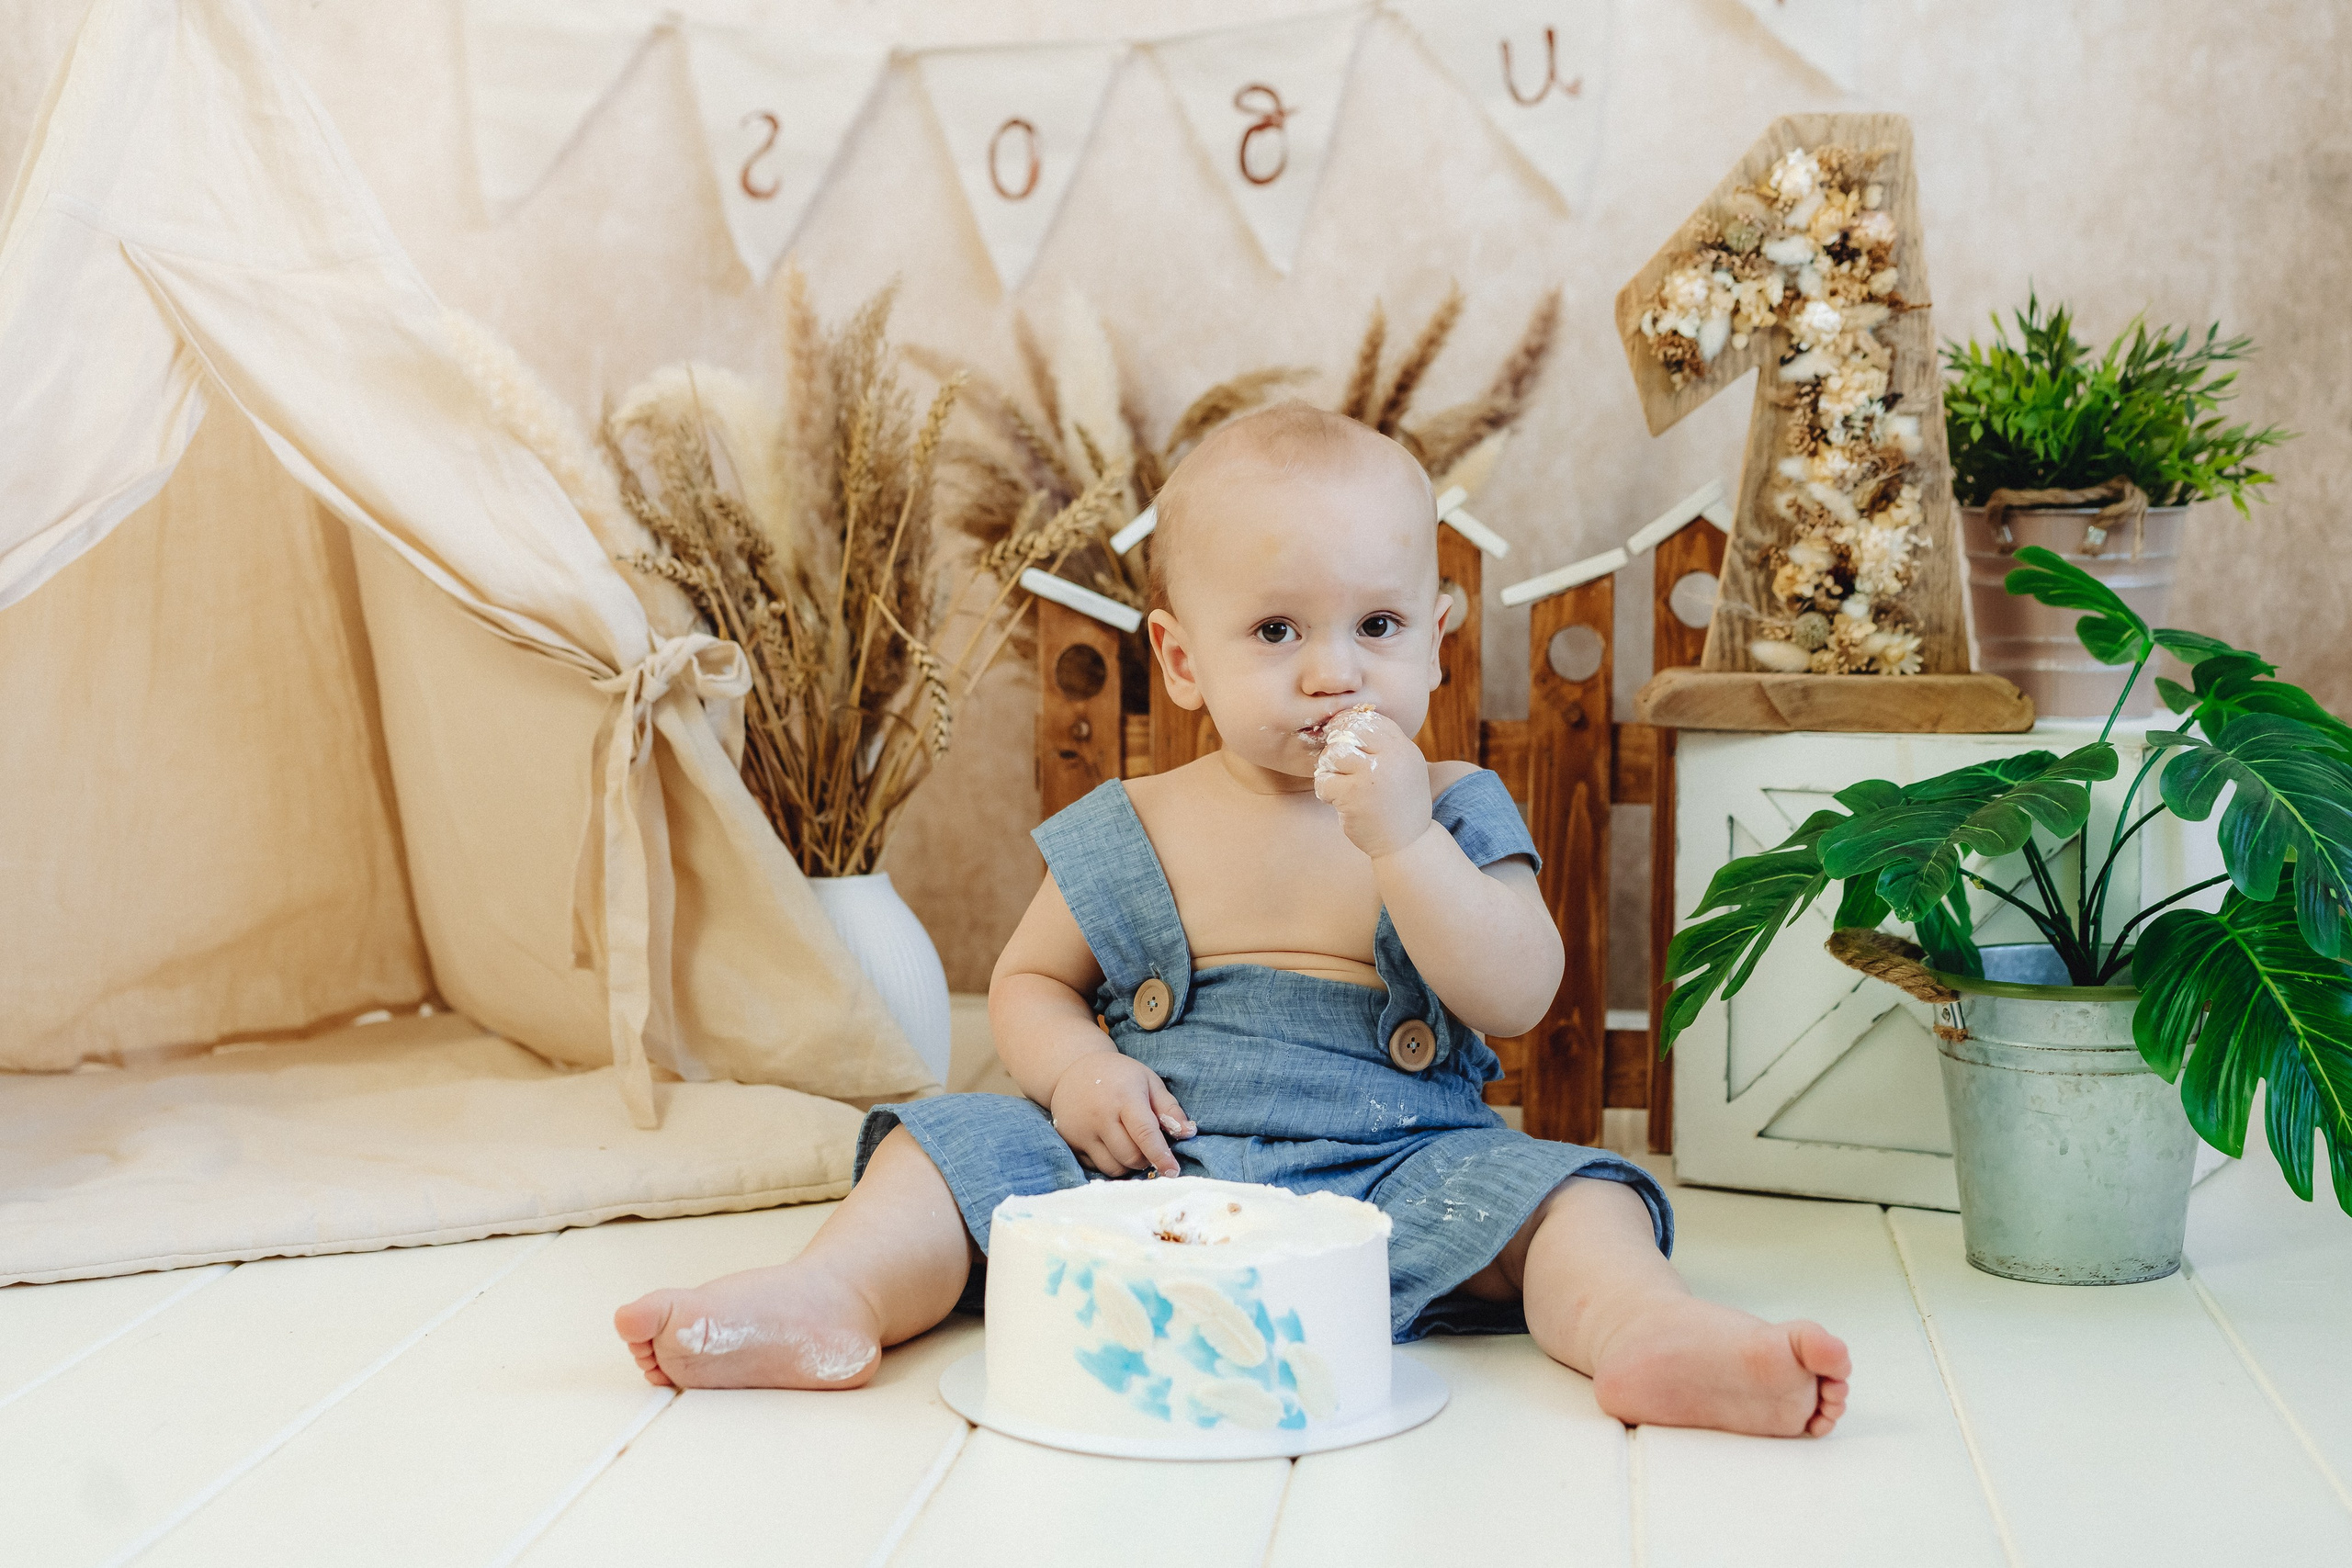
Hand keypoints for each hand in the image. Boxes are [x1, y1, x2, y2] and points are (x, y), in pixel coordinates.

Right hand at [1049, 1052, 1194, 1177]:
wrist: (1072, 1069)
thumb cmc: (1119, 1076)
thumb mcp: (1148, 1081)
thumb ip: (1169, 1108)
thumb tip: (1189, 1133)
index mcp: (1124, 1097)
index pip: (1145, 1133)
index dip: (1161, 1155)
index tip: (1173, 1171)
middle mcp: (1100, 1116)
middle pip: (1130, 1156)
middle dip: (1145, 1159)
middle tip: (1148, 1146)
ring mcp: (1081, 1131)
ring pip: (1113, 1167)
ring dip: (1128, 1164)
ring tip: (1129, 1145)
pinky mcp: (1070, 1142)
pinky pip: (1095, 1166)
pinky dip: (1109, 1162)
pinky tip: (1110, 1144)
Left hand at [1312, 709, 1433, 860]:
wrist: (1408, 844)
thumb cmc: (1398, 804)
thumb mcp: (1402, 768)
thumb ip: (1383, 746)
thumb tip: (1347, 718)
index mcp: (1404, 748)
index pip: (1370, 720)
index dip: (1349, 726)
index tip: (1342, 741)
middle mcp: (1392, 758)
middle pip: (1348, 731)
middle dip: (1336, 747)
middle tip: (1338, 766)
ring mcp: (1373, 776)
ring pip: (1332, 755)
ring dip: (1329, 771)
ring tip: (1340, 786)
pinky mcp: (1354, 796)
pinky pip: (1323, 782)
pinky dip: (1325, 792)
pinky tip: (1338, 802)